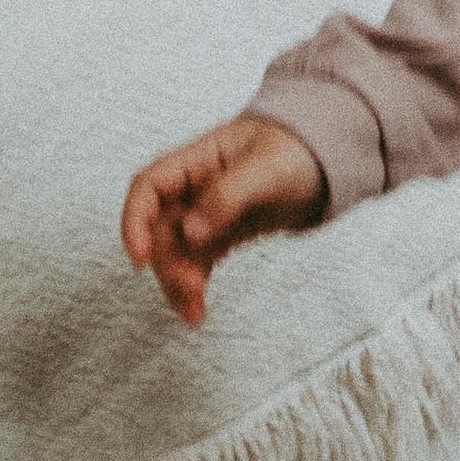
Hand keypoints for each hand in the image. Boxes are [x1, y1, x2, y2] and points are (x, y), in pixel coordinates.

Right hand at [121, 113, 327, 325]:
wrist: (324, 159)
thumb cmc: (295, 148)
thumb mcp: (267, 168)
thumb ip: (228, 196)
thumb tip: (193, 231)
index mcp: (196, 160)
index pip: (148, 187)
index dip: (135, 221)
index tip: (140, 256)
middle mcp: (194, 187)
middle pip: (161, 230)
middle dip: (169, 264)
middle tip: (191, 289)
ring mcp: (206, 212)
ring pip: (176, 252)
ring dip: (179, 283)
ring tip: (193, 312)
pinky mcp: (221, 233)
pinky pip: (197, 262)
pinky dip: (195, 284)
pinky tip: (197, 306)